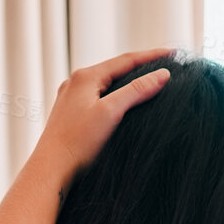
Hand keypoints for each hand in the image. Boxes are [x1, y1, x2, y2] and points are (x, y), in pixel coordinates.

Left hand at [31, 48, 174, 185]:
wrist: (51, 169)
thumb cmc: (77, 143)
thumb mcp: (111, 112)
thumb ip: (136, 91)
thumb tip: (162, 75)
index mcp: (85, 77)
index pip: (126, 60)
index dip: (151, 56)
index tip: (172, 54)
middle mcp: (76, 83)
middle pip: (115, 69)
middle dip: (140, 66)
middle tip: (164, 65)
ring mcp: (71, 98)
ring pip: (106, 84)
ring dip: (127, 81)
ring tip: (147, 81)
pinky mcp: (71, 114)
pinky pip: (97, 97)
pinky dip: (114, 96)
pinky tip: (121, 103)